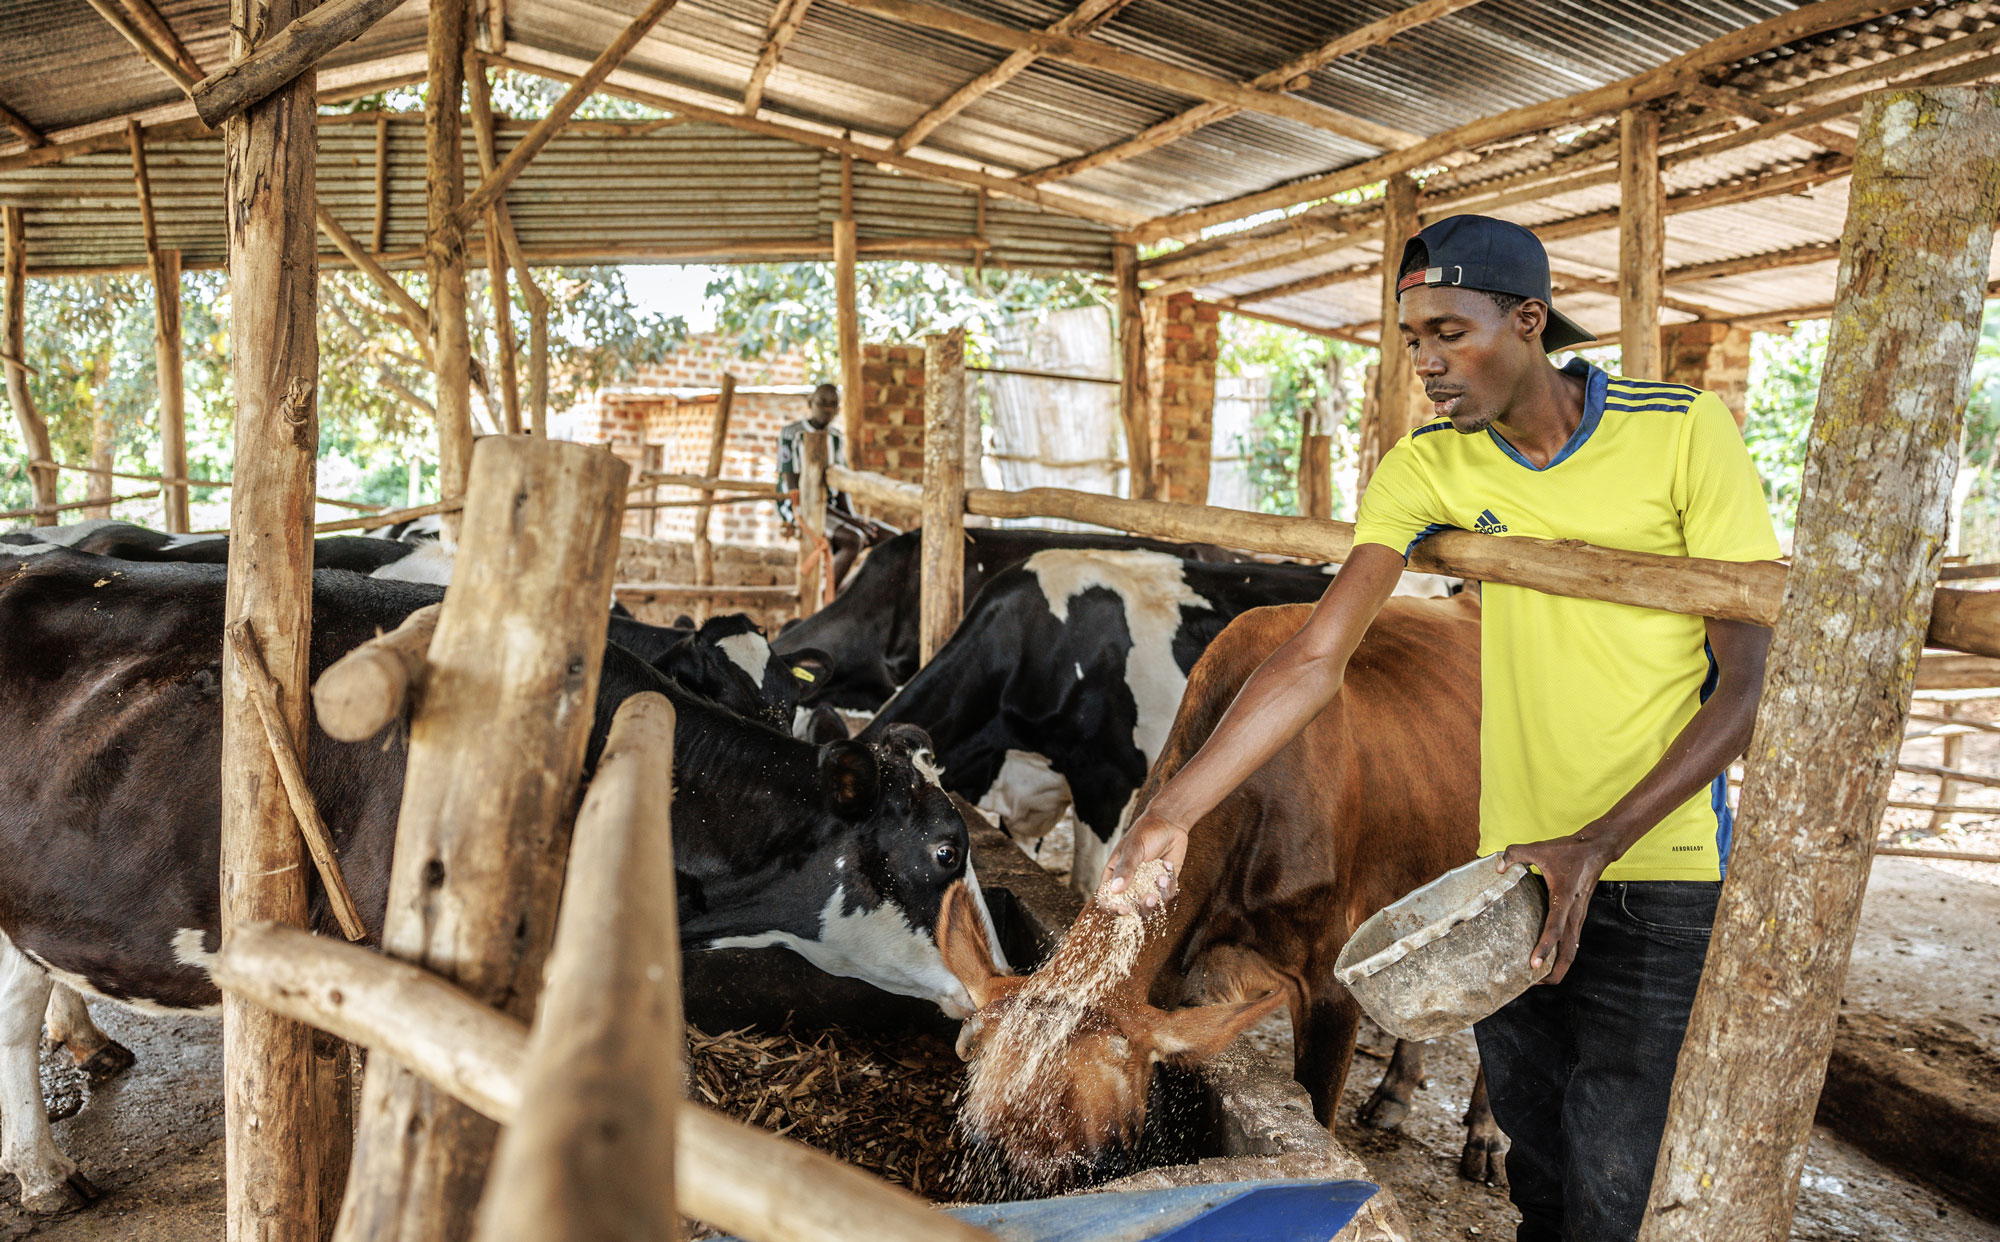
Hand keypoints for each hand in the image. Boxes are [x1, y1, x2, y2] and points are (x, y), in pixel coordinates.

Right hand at [1097, 810, 1190, 913]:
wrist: (1169, 824)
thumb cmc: (1145, 834)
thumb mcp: (1132, 849)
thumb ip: (1124, 869)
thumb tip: (1115, 890)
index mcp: (1114, 877)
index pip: (1106, 900)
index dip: (1113, 908)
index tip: (1125, 909)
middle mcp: (1129, 886)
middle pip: (1131, 910)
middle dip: (1142, 907)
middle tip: (1150, 897)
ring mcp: (1147, 888)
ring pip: (1151, 907)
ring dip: (1158, 895)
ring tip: (1162, 877)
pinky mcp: (1164, 887)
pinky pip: (1166, 895)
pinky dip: (1169, 882)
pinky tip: (1168, 864)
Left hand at [1501, 827, 1619, 985]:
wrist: (1596, 850)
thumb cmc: (1567, 850)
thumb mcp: (1539, 848)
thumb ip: (1514, 854)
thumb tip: (1497, 867)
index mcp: (1563, 898)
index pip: (1555, 929)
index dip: (1544, 948)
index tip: (1533, 965)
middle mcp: (1574, 912)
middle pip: (1568, 952)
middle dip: (1555, 972)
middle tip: (1534, 983)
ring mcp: (1579, 916)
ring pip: (1572, 950)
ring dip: (1559, 967)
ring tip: (1539, 977)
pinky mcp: (1579, 916)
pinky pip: (1572, 941)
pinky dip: (1563, 954)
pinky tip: (1549, 958)